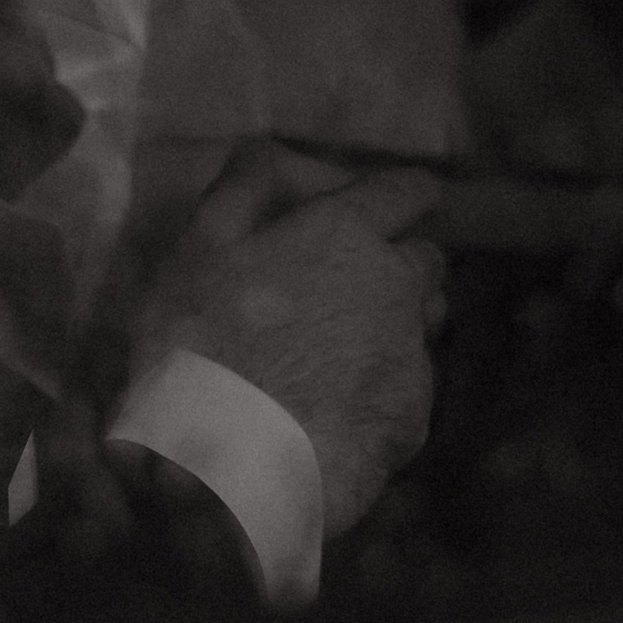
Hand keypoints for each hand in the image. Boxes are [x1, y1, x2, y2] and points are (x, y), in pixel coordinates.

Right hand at [128, 141, 443, 538]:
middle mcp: (394, 286)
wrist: (223, 474)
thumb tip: (264, 148)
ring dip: (398, 324)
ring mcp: (409, 358)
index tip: (402, 196)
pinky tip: (341, 409)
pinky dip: (385, 388)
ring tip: (346, 351)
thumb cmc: (200, 346)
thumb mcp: (197, 248)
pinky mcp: (411, 422)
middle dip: (401, 261)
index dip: (402, 191)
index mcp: (346, 233)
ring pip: (422, 325)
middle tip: (353, 282)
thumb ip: (240, 188)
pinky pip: (411, 388)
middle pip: (425, 260)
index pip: (404, 191)